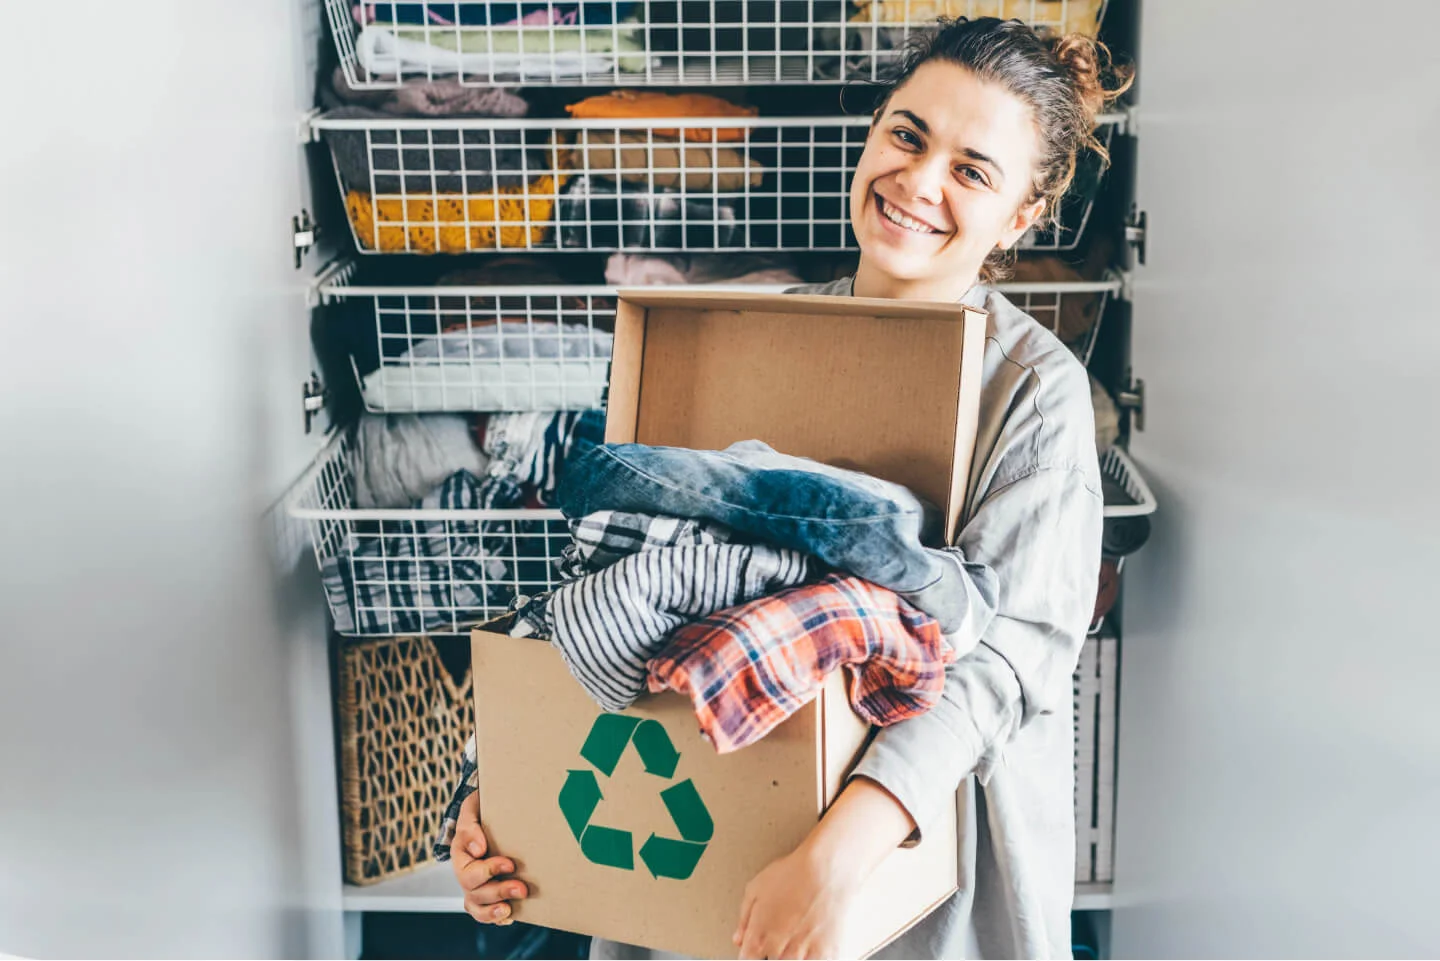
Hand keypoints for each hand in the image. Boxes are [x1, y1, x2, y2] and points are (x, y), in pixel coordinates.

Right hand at [450, 791, 528, 924]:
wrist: (489, 813)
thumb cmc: (480, 810)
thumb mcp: (472, 808)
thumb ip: (471, 826)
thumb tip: (478, 849)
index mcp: (460, 856)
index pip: (468, 873)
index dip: (489, 871)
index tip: (510, 864)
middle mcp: (466, 875)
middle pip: (475, 893)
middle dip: (499, 892)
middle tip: (522, 888)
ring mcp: (476, 887)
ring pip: (478, 908)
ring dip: (493, 912)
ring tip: (509, 910)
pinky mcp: (489, 894)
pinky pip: (486, 914)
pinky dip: (496, 918)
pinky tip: (510, 916)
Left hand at [733, 777, 917, 959]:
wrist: (828, 869)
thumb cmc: (794, 873)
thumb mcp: (755, 888)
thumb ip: (744, 919)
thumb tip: (739, 938)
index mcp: (758, 939)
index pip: (748, 960)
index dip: (755, 953)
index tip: (760, 947)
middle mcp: (779, 952)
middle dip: (776, 950)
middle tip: (786, 932)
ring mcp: (803, 956)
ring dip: (795, 952)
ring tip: (803, 932)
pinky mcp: (827, 956)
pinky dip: (815, 954)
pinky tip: (816, 940)